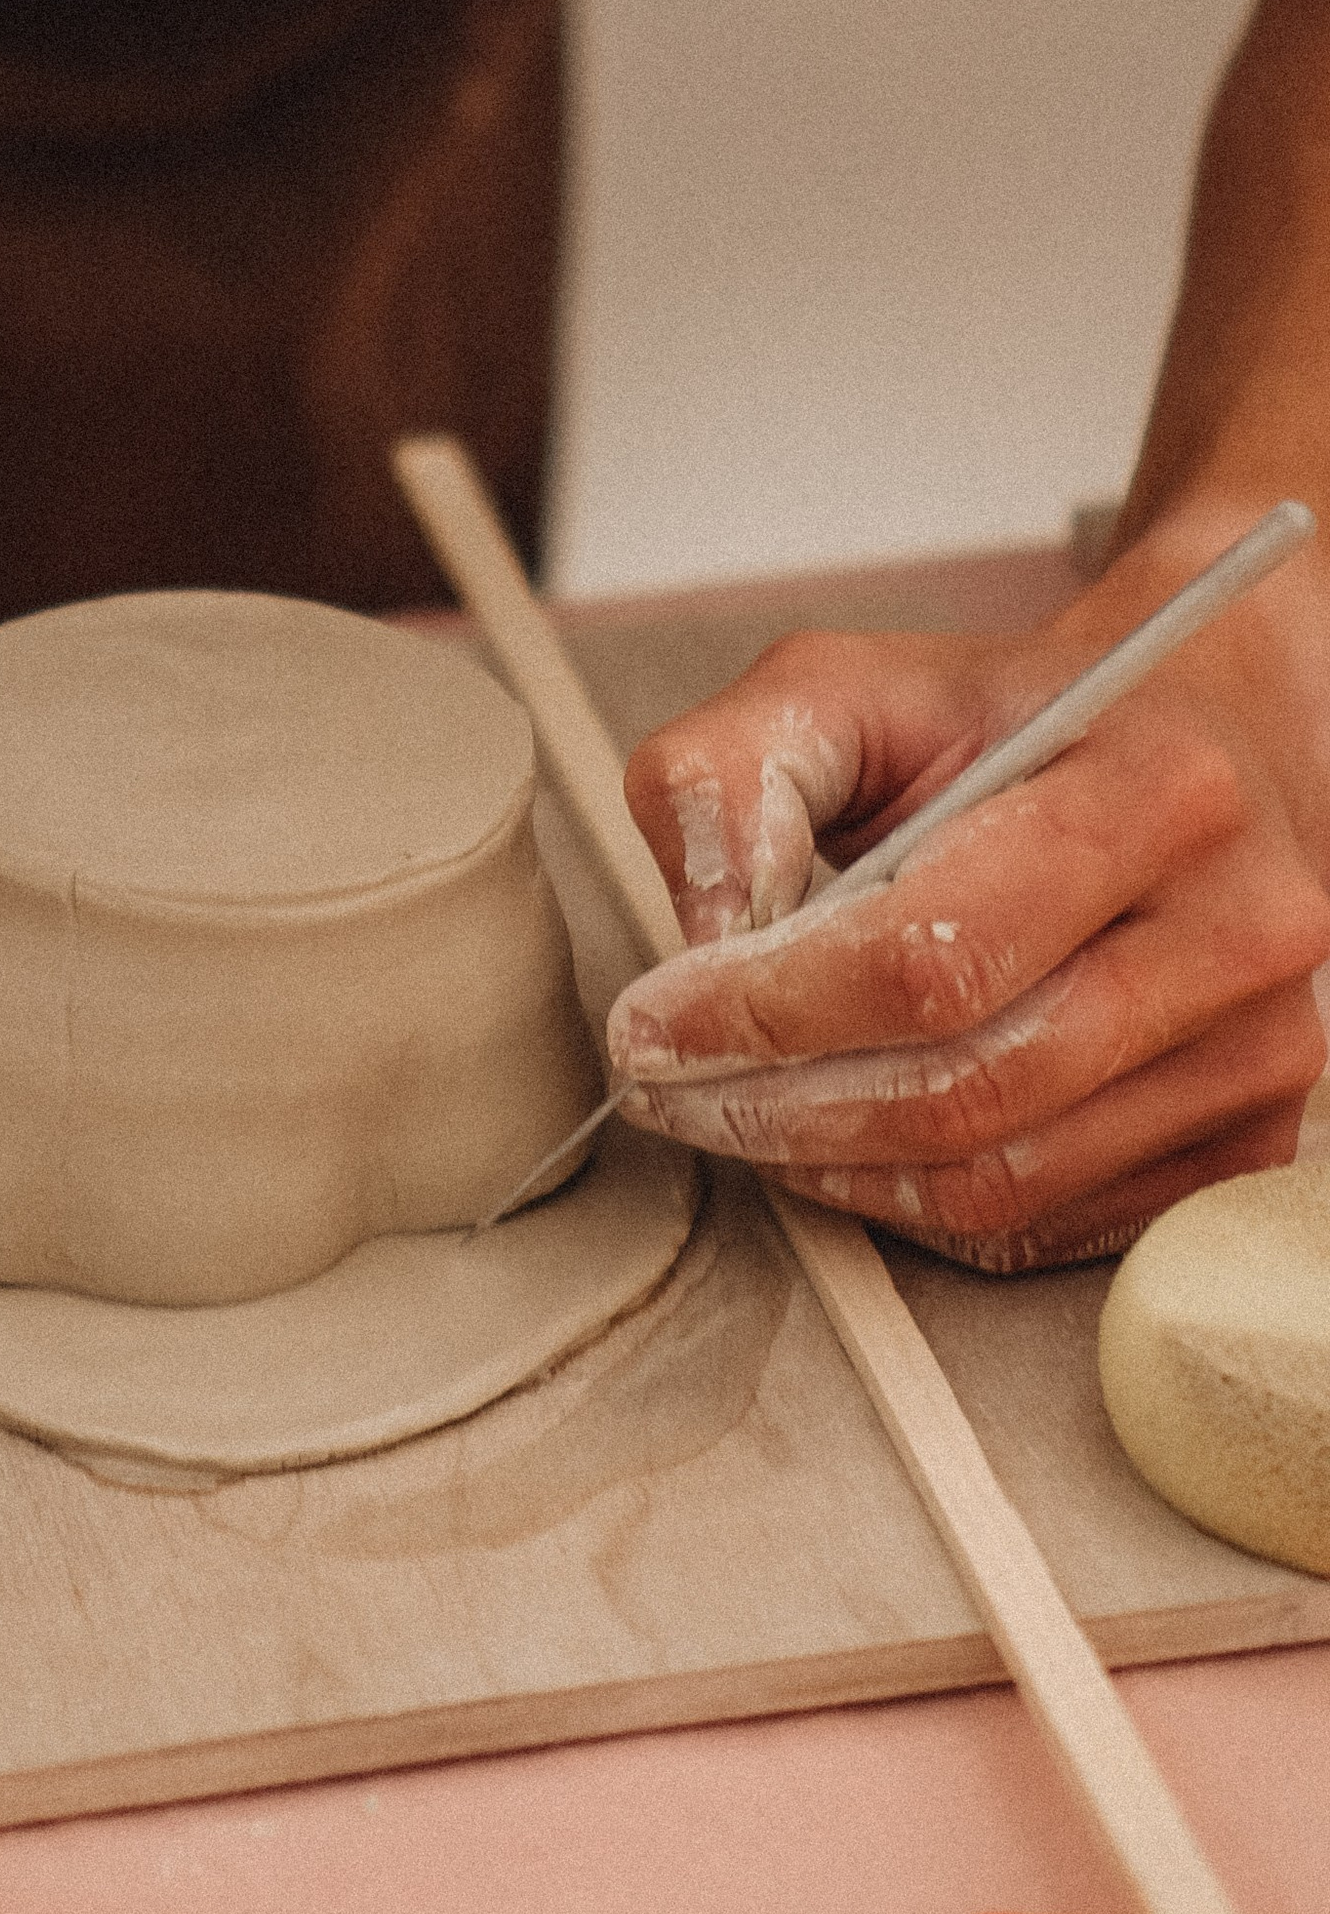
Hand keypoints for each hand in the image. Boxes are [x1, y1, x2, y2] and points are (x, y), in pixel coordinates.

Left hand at [605, 531, 1329, 1267]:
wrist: (1191, 741)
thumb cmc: (1014, 722)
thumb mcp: (843, 688)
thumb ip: (733, 780)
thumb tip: (703, 942)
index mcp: (1154, 788)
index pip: (933, 955)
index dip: (768, 1011)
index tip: (653, 1026)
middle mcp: (1238, 924)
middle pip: (968, 1086)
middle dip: (782, 1108)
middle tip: (673, 1091)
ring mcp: (1261, 1044)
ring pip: (1004, 1178)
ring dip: (838, 1171)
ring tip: (744, 1116)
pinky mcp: (1250, 1132)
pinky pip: (1050, 1225)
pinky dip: (922, 1208)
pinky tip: (851, 1145)